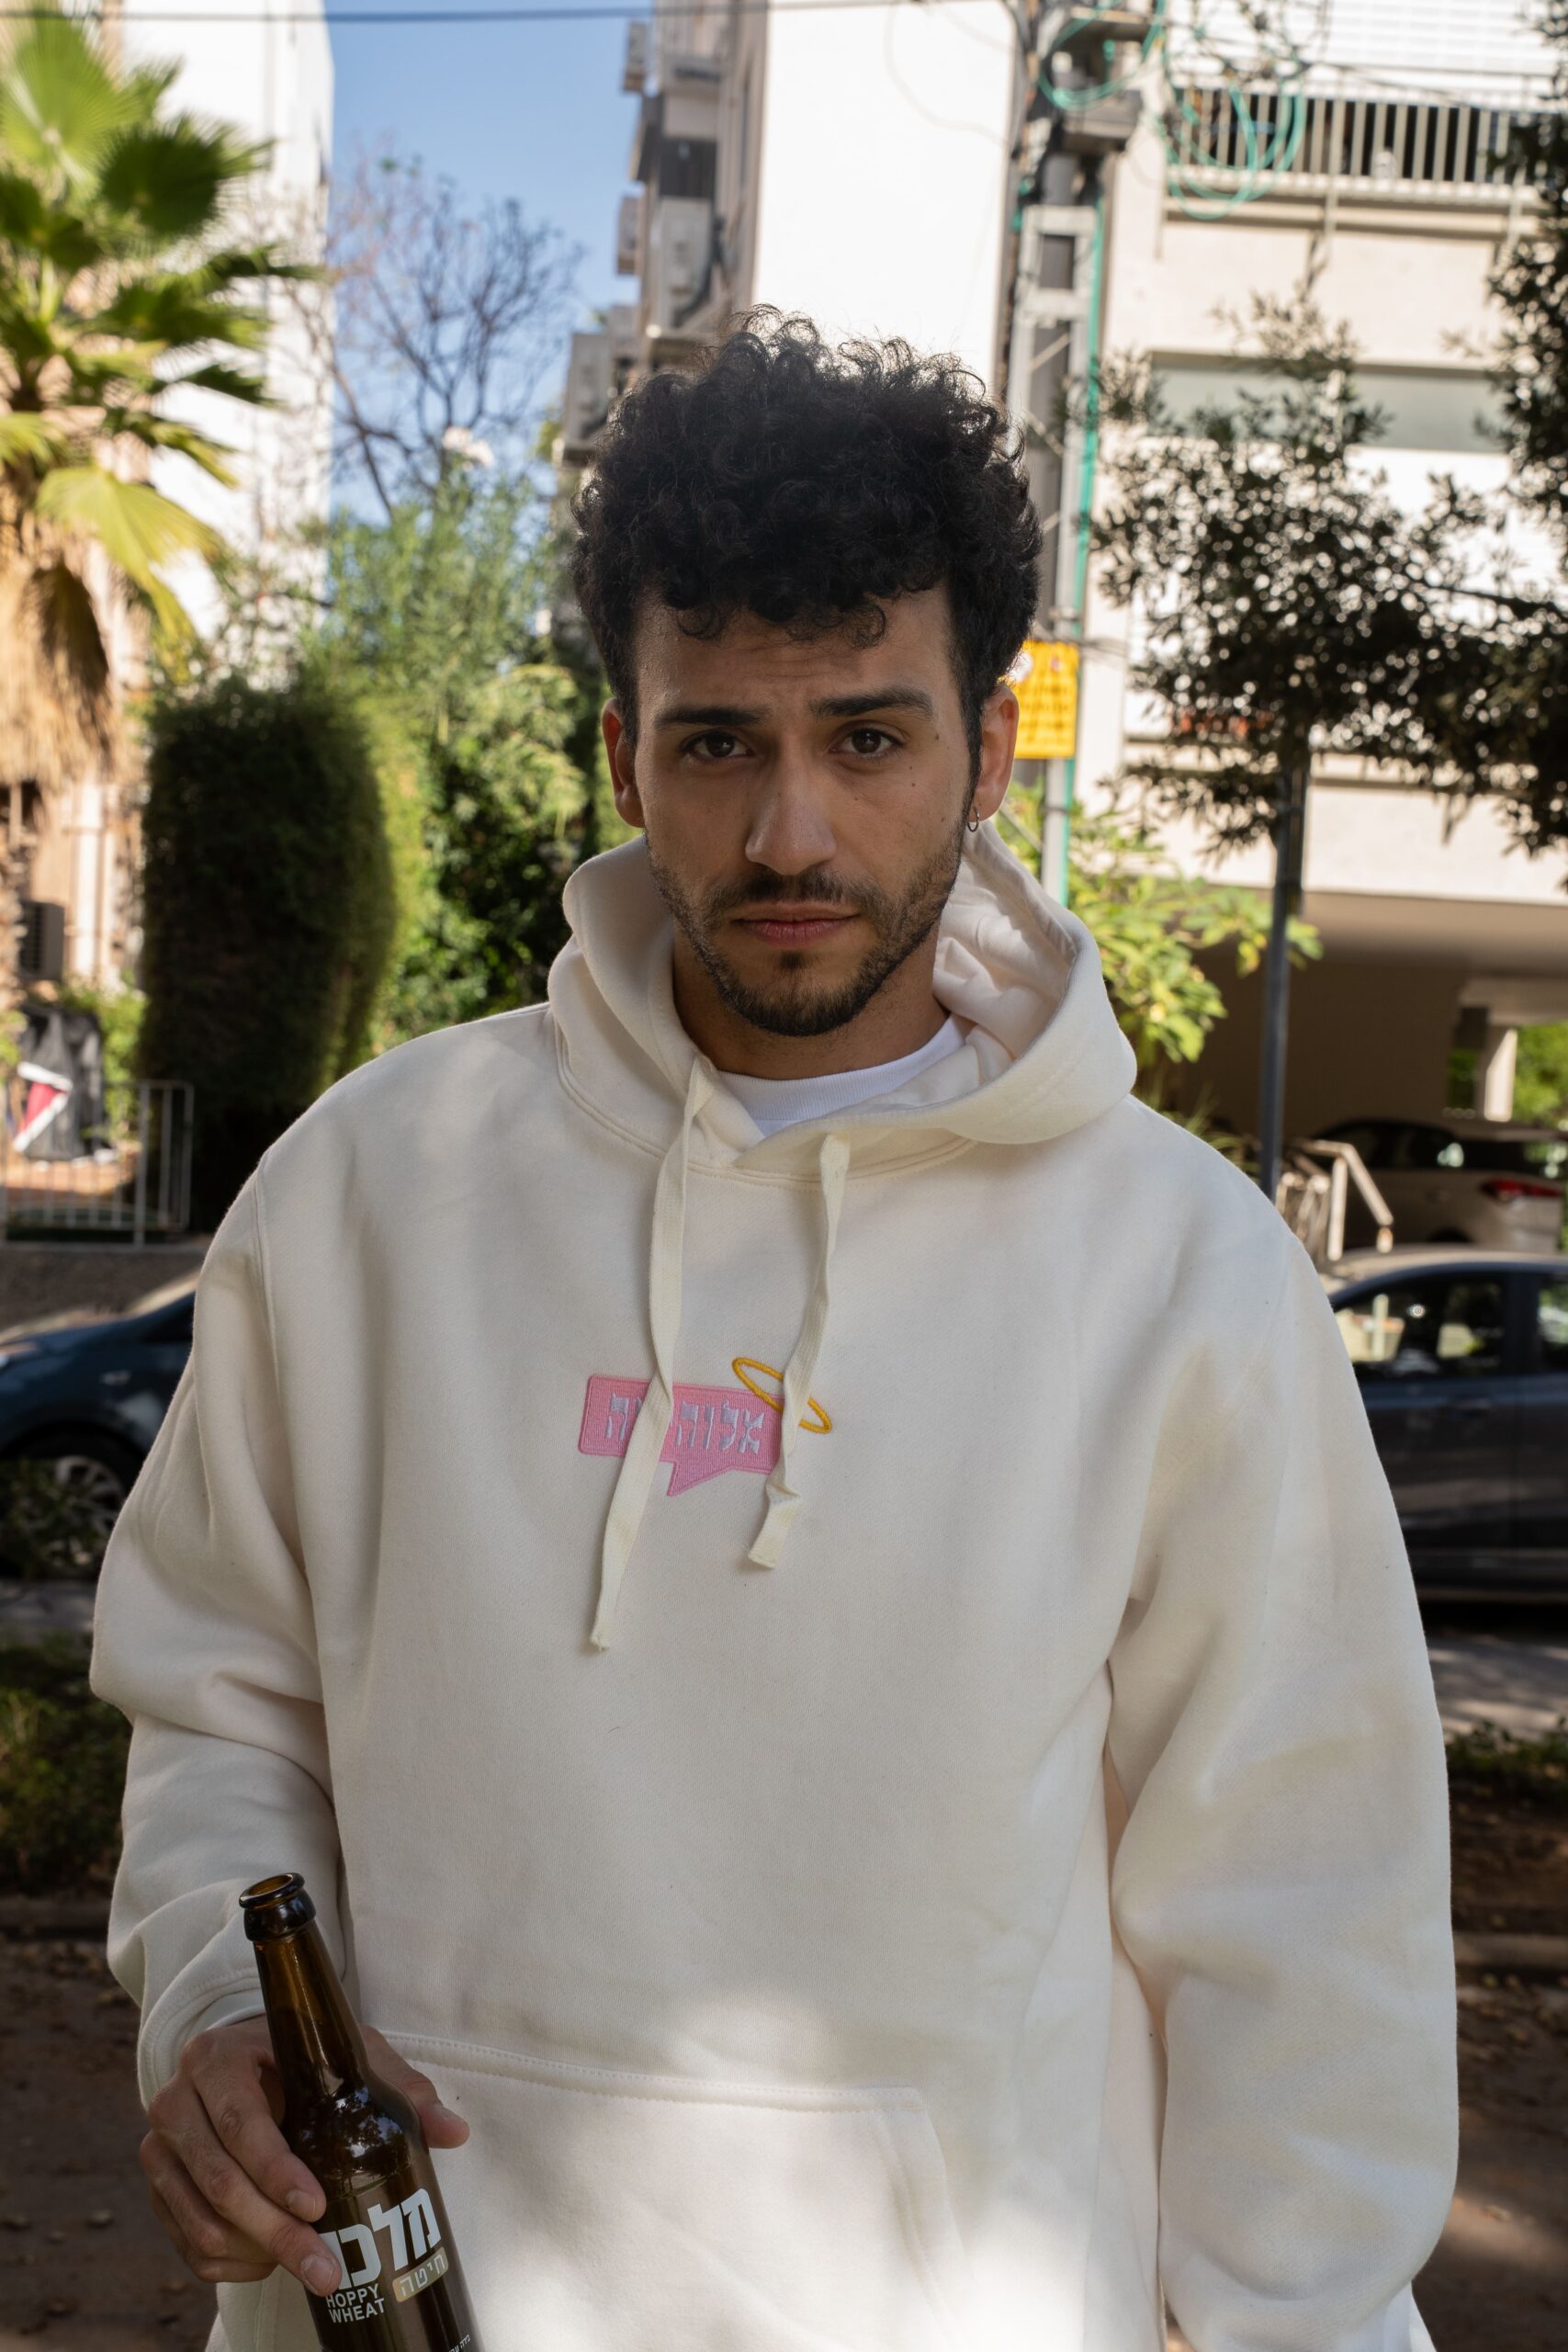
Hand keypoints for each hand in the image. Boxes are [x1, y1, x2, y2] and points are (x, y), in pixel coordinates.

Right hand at [139, 2015, 469, 2292]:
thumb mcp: (351, 2055)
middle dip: (277, 2233)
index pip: (241, 2123)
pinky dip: (235, 2265)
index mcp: (216, 2058)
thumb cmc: (306, 2055)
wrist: (248, 2060)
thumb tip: (455, 2134)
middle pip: (220, 2182)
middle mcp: (175, 2101)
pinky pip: (190, 2246)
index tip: (317, 2206)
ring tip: (313, 2265)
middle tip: (327, 2269)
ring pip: (202, 2224)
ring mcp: (159, 2148)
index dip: (276, 2171)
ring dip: (259, 2255)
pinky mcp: (159, 2188)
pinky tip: (274, 2260)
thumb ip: (402, 2090)